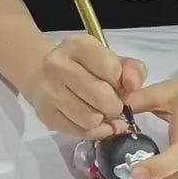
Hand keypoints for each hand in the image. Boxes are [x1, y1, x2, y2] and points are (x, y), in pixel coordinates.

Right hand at [26, 34, 146, 138]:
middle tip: (113, 102)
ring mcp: (48, 90)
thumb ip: (132, 69)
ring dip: (103, 119)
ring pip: (91, 119)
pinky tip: (96, 123)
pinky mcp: (45, 114)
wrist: (44, 73)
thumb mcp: (112, 59)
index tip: (117, 83)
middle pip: (102, 98)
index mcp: (77, 45)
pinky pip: (80, 133)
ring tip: (102, 111)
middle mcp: (58, 65)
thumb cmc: (86, 65)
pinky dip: (95, 132)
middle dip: (115, 105)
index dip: (121, 82)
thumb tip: (133, 87)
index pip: (112, 70)